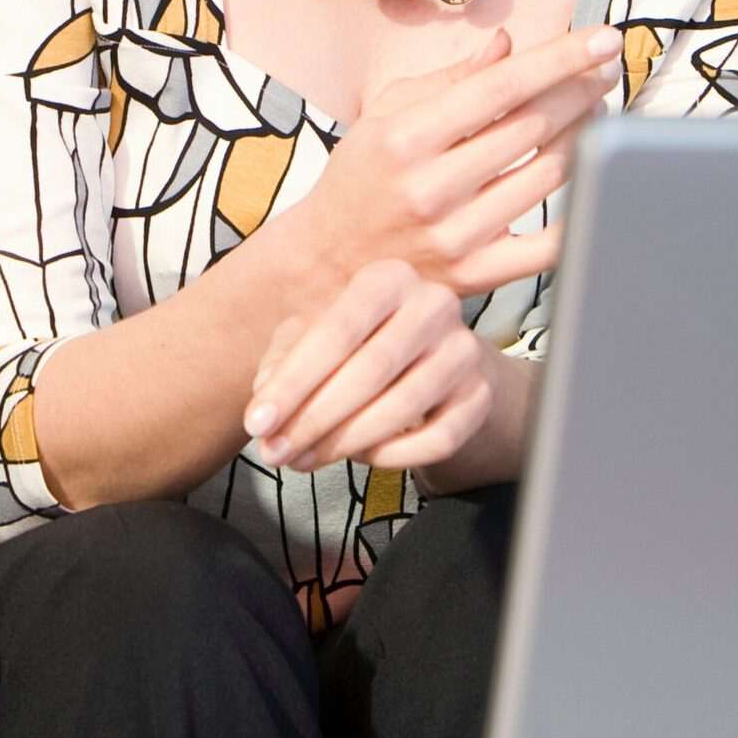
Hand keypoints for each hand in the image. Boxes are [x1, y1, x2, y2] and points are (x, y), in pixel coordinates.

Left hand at [243, 259, 494, 473]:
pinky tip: (362, 456)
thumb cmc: (365, 340)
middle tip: (275, 452)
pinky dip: (393, 456)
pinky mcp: (481, 396)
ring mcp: (464, 351)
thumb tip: (265, 402)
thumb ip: (287, 359)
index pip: (335, 332)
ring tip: (306, 458)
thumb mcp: (320, 332)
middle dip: (313, 420)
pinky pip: (437, 439)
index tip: (256, 423)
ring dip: (345, 443)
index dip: (292, 382)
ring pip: (401, 409)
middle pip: (368, 372)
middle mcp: (433, 306)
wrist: (437, 354)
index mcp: (387, 278)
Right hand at [276, 24, 619, 301]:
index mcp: (405, 137)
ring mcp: (457, 234)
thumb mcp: (384, 113)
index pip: (499, 87)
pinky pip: (551, 244)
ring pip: (549, 174)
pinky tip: (592, 173)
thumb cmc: (360, 178)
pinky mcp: (477, 274)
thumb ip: (448, 80)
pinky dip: (581, 205)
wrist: (331, 260)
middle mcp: (432, 187)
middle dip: (582, 88)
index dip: (558, 59)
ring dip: (586, 135)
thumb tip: (506, 47)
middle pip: (532, 126)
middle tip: (606, 66)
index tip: (600, 39)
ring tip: (595, 110)